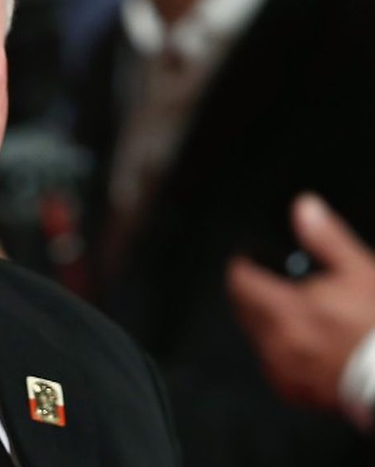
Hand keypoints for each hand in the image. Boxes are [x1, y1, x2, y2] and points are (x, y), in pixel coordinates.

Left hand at [227, 193, 374, 409]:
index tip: (248, 260)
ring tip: (291, 312)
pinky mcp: (292, 390)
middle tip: (270, 282)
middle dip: (250, 292)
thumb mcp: (358, 271)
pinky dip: (278, 351)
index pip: (240, 282)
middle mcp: (277, 340)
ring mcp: (282, 368)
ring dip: (264, 321)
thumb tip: (304, 208)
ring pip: (255, 336)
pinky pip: (271, 365)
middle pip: (243, 309)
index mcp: (286, 309)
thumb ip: (324, 239)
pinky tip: (300, 342)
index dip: (242, 266)